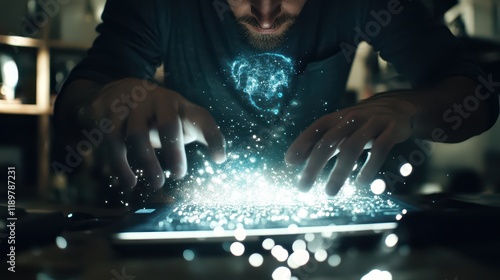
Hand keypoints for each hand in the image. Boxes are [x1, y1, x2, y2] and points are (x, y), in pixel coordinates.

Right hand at [87, 78, 225, 187]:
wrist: (117, 90)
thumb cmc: (158, 112)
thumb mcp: (182, 118)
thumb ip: (201, 133)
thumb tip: (221, 158)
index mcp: (179, 104)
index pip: (201, 118)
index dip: (213, 137)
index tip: (219, 159)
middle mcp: (157, 100)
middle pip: (168, 124)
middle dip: (175, 151)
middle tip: (179, 175)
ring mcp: (131, 106)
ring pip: (137, 134)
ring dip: (147, 161)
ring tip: (157, 183)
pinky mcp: (108, 116)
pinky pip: (113, 142)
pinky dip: (121, 165)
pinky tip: (130, 183)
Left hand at [285, 94, 416, 194]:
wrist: (400, 107)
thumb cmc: (363, 124)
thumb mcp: (341, 129)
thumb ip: (320, 143)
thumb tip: (291, 160)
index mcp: (338, 118)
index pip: (316, 129)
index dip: (302, 143)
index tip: (289, 162)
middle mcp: (352, 118)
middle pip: (329, 141)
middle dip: (314, 165)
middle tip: (303, 187)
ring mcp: (372, 123)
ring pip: (352, 147)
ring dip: (339, 172)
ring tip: (329, 192)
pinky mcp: (392, 130)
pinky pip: (380, 149)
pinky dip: (369, 167)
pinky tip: (360, 183)